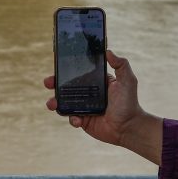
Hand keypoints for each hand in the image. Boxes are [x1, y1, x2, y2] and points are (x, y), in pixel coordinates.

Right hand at [44, 50, 162, 163]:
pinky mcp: (83, 120)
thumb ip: (121, 64)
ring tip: (52, 104)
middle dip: (54, 83)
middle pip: (66, 87)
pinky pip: (71, 118)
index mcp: (95, 82)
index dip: (66, 69)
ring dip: (55, 102)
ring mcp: (84, 107)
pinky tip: (77, 119)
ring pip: (64, 102)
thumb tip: (108, 50)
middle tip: (48, 82)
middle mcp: (87, 93)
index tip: (57, 65)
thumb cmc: (129, 102)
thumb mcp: (127, 80)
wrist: (129, 127)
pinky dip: (71, 118)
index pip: (77, 73)